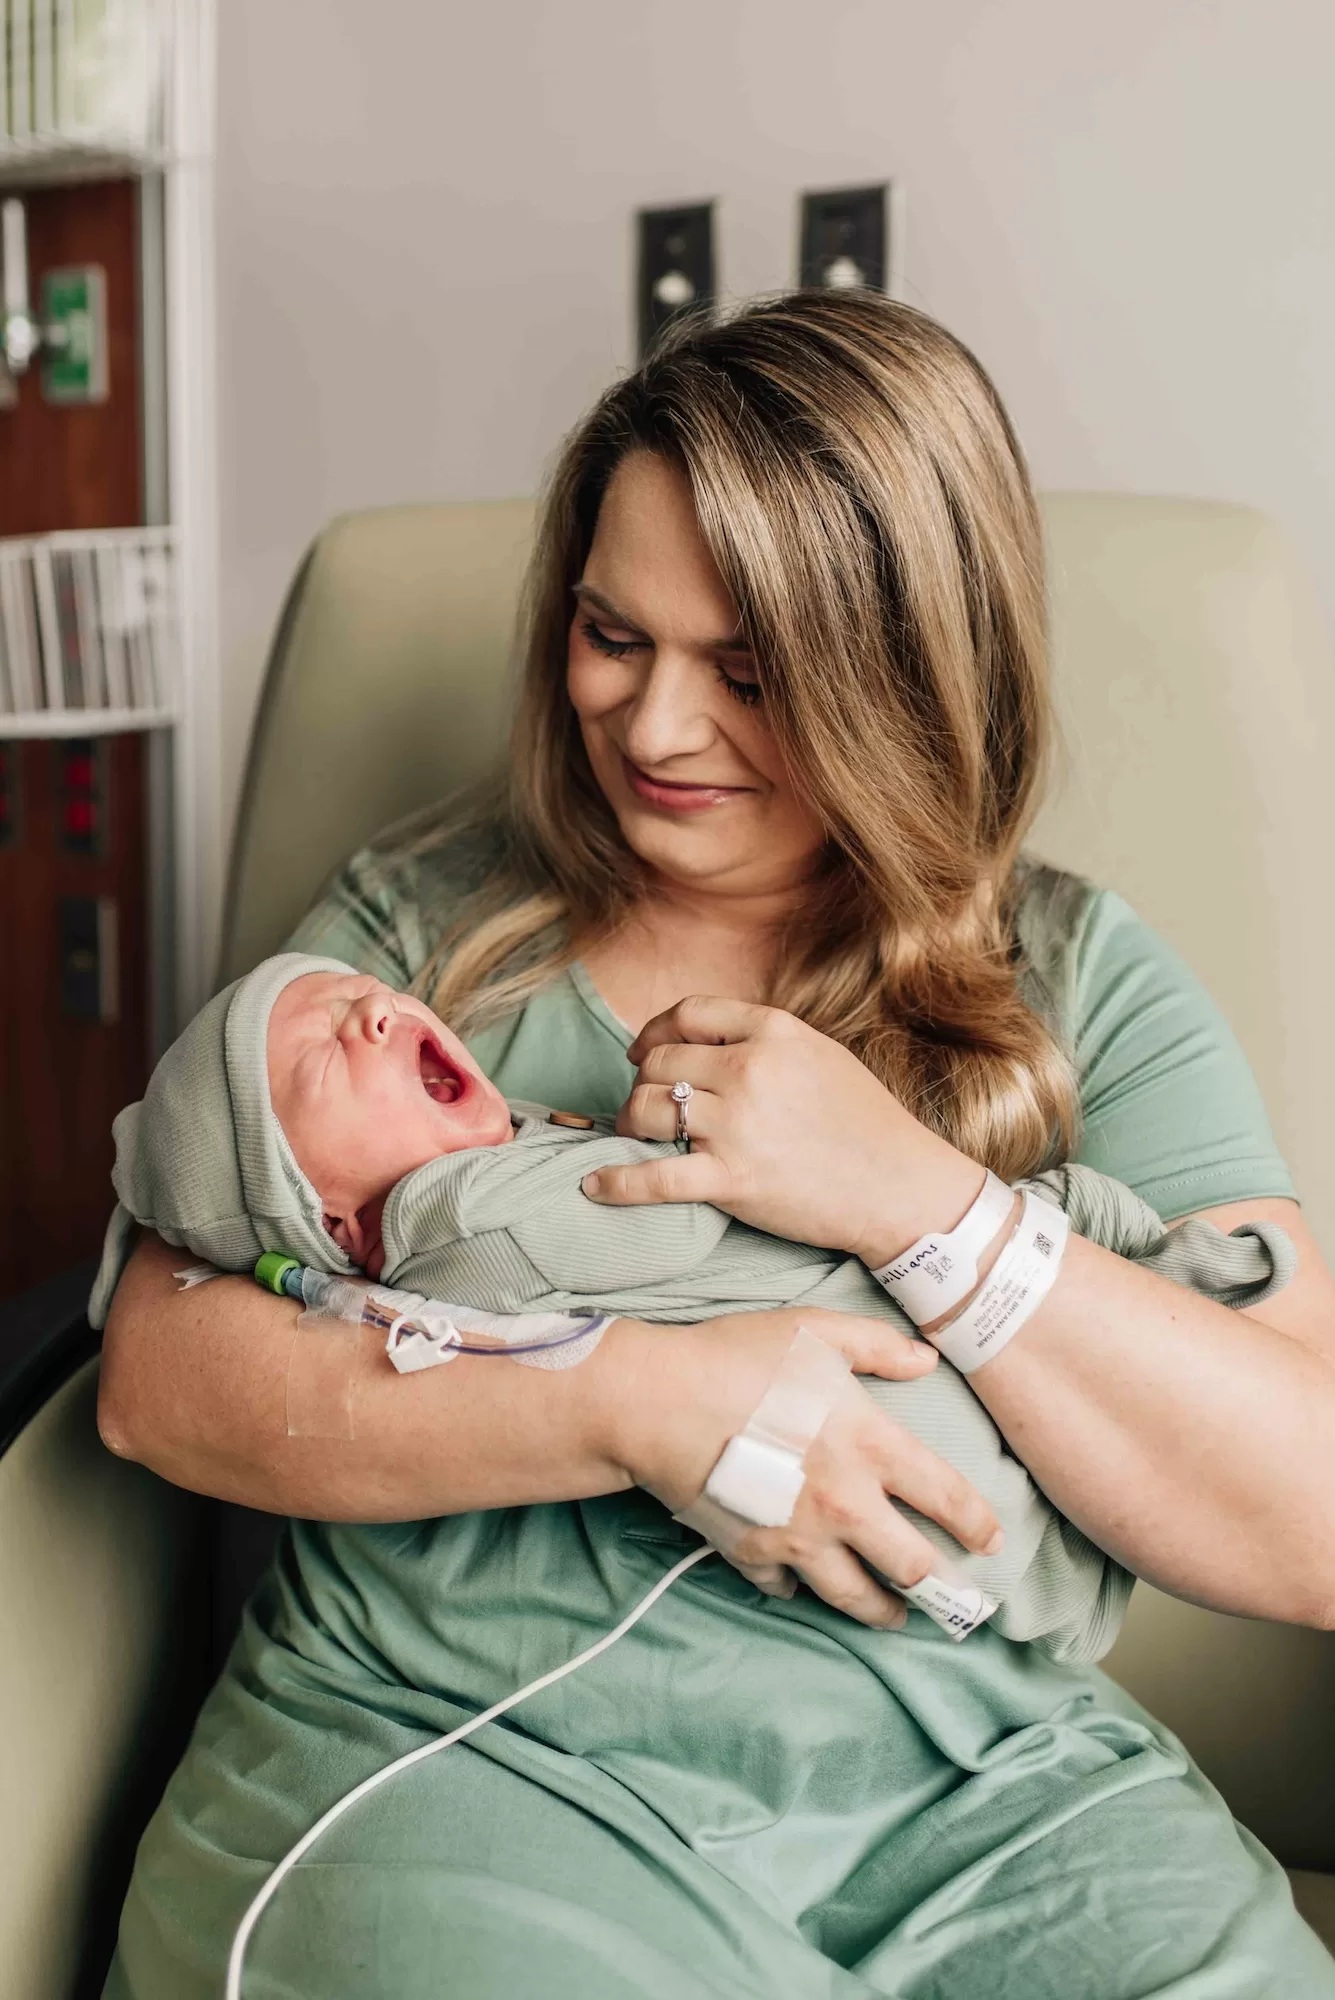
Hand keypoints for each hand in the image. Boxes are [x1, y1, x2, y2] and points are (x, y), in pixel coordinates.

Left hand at [583, 995, 983, 1266]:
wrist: (901, 1187)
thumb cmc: (866, 1124)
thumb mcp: (820, 1056)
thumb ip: (763, 1040)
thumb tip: (703, 1040)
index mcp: (774, 1031)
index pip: (688, 1014)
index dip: (653, 1032)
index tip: (642, 1052)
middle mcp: (750, 1069)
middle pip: (659, 1062)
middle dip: (642, 1082)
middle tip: (645, 1104)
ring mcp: (738, 1124)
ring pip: (646, 1109)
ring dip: (629, 1122)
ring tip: (632, 1135)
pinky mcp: (731, 1180)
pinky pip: (652, 1177)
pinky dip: (615, 1182)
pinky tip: (594, 1185)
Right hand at [609, 1305, 1001, 1629]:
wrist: (658, 1403)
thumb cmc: (738, 1359)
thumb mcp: (815, 1332)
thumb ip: (877, 1346)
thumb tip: (926, 1358)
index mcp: (871, 1446)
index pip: (947, 1497)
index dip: (979, 1524)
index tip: (994, 1541)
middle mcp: (846, 1504)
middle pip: (912, 1566)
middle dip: (943, 1590)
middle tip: (960, 1604)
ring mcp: (799, 1538)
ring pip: (856, 1596)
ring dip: (882, 1611)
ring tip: (896, 1617)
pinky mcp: (753, 1556)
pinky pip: (787, 1588)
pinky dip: (799, 1589)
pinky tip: (805, 1586)